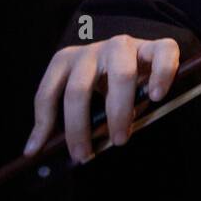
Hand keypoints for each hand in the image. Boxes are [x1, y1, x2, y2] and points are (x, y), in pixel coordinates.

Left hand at [26, 36, 181, 161]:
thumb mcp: (84, 100)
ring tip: (121, 137)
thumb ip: (72, 118)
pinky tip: (156, 96)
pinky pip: (163, 55)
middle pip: (79, 88)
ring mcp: (126, 45)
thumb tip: (42, 149)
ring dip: (119, 110)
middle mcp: (93, 50)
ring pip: (121, 75)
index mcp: (67, 60)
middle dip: (79, 125)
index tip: (37, 151)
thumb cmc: (109, 87)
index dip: (42, 123)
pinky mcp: (156, 46)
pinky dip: (161, 76)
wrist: (142, 60)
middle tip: (85, 154)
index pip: (47, 92)